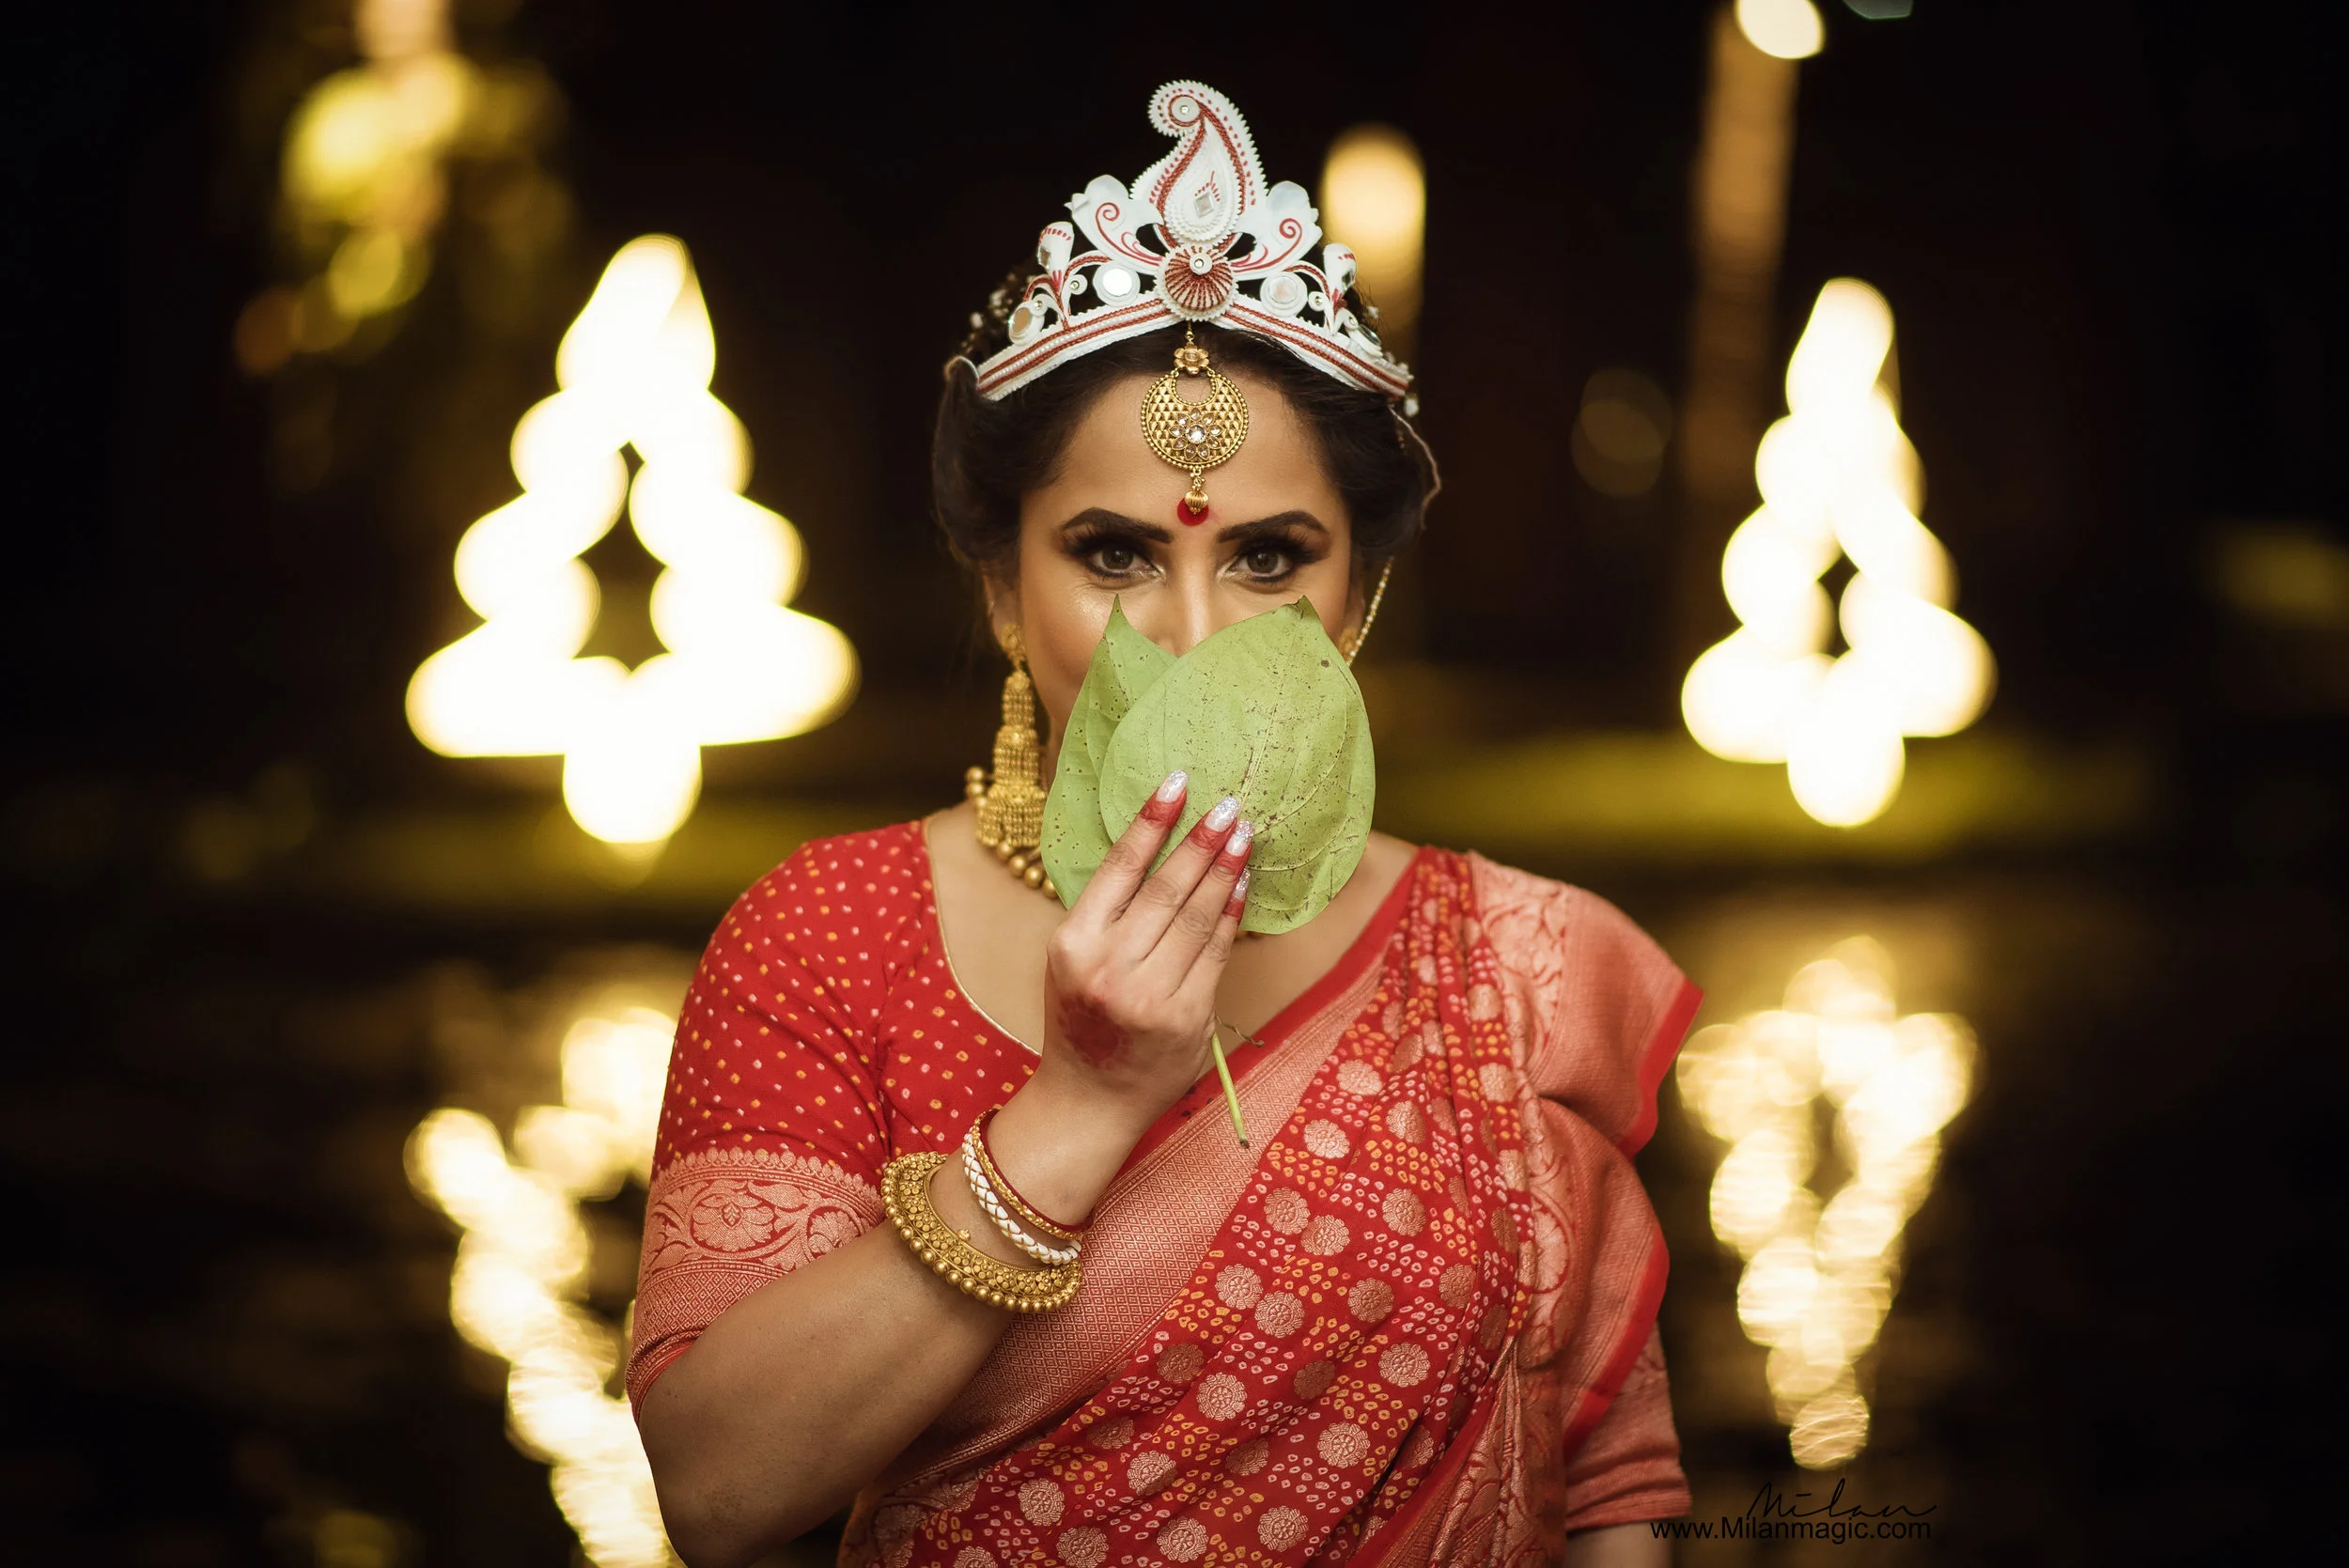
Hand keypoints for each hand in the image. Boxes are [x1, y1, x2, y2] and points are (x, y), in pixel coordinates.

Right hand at [1034, 769, 1252, 1130]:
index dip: (1151, 821)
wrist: (1090, 1100)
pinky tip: (1242, 884)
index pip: (1119, 869)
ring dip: (1225, 870)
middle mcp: (1109, 968)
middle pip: (1167, 889)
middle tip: (1228, 804)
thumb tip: (1157, 845)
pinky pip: (1217, 953)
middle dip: (1202, 841)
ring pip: (1198, 918)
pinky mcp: (1187, 1019)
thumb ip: (1105, 913)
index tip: (1177, 783)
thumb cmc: (1082, 1019)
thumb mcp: (1071, 960)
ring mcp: (1150, 996)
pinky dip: (1232, 914)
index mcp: (1072, 945)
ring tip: (1243, 834)